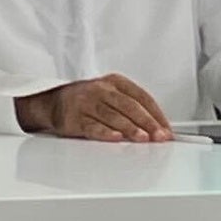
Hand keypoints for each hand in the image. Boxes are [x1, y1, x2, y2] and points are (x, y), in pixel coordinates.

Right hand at [16, 75, 177, 143]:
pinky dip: (106, 133)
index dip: (156, 114)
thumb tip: (158, 129)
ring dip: (130, 129)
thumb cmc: (88, 101)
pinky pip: (93, 127)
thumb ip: (133, 108)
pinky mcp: (75, 118)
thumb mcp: (111, 95)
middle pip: (129, 106)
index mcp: (115, 82)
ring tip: (143, 139)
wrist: (53, 102)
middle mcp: (101, 89)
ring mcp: (87, 103)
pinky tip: (116, 138)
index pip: (141, 97)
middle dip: (147, 122)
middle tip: (159, 136)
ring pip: (113, 116)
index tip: (166, 129)